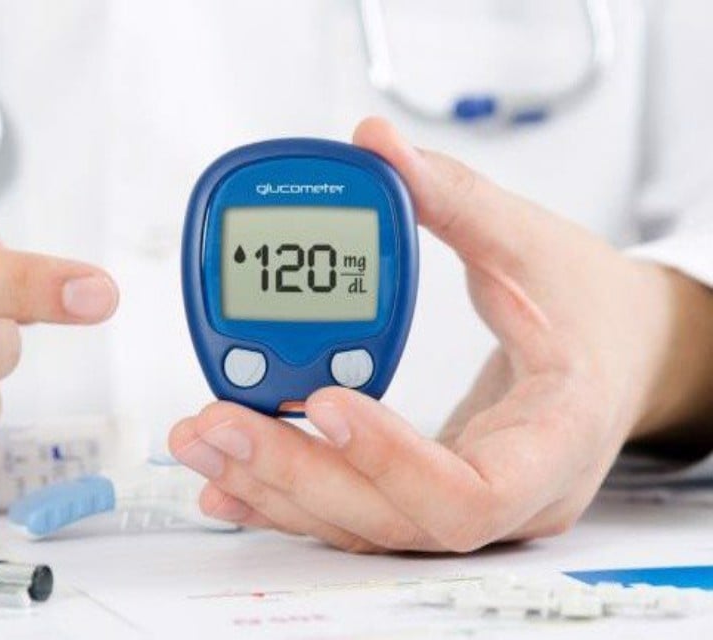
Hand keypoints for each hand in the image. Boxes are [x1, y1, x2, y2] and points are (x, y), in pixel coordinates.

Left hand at [169, 117, 712, 552]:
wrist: (623, 353)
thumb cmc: (590, 308)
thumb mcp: (531, 246)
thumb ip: (453, 198)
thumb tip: (378, 145)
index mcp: (551, 441)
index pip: (468, 492)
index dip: (387, 457)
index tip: (325, 397)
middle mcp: (507, 498)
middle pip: (388, 518)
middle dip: (292, 471)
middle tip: (214, 420)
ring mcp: (464, 509)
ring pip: (358, 525)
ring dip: (269, 484)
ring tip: (199, 438)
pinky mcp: (424, 497)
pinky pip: (353, 511)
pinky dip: (286, 493)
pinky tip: (225, 477)